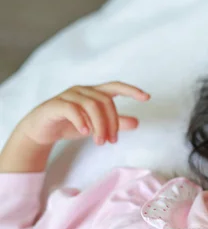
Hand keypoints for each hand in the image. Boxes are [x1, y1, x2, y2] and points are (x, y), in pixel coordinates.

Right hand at [16, 82, 149, 146]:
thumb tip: (137, 122)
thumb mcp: (96, 126)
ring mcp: (68, 96)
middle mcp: (82, 90)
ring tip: (101, 142)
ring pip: (91, 105)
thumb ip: (115, 123)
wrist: (40, 130)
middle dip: (112, 122)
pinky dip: (82, 121)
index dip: (131, 90)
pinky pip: (72, 109)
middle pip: (105, 101)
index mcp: (94, 93)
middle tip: (112, 141)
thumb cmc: (70, 125)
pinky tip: (85, 132)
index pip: (115, 87)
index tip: (147, 97)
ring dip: (99, 125)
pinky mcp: (55, 105)